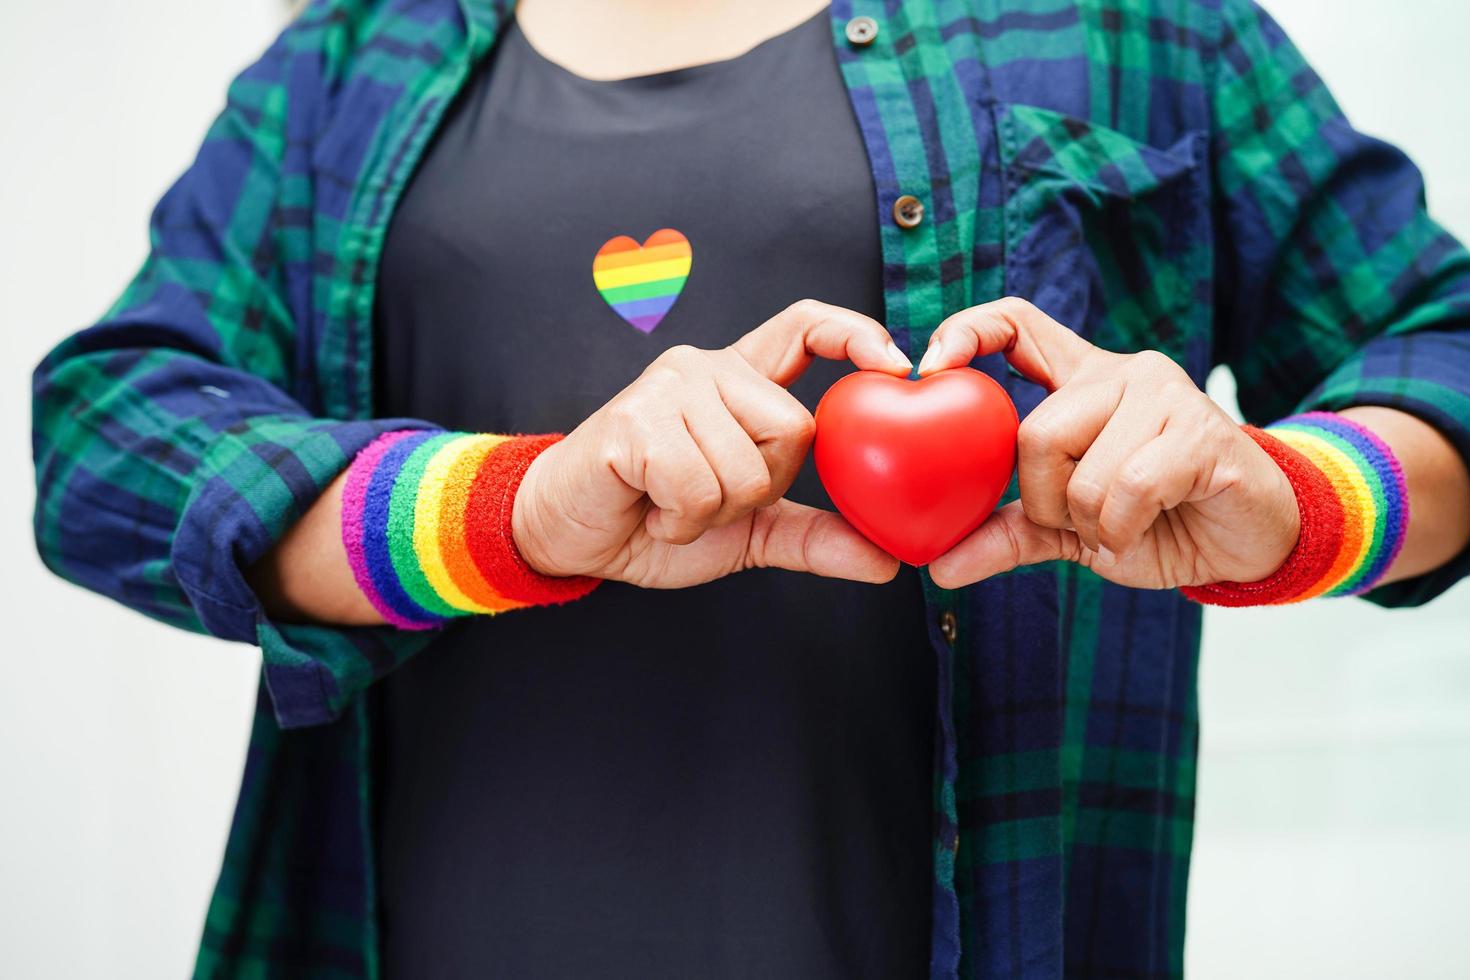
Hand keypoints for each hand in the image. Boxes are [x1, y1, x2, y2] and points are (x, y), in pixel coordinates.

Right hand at [512, 300, 914, 587]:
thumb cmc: (654, 520)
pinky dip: (681, 519)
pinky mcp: (634, 420)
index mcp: (740, 381)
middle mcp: (707, 368)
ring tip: (671, 503)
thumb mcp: (747, 531)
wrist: (568, 535)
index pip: (805, 326)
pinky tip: (651, 508)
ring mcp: (669, 388)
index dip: (855, 334)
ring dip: (714, 511)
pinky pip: (698, 484)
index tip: (896, 363)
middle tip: (709, 498)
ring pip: (746, 465)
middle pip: (794, 428)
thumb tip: (888, 561)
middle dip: (762, 487)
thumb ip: (815, 537)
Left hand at [920, 298, 1300, 589]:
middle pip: (1034, 430)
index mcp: (1082, 382)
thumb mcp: (1070, 530)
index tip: (930, 365)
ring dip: (1090, 520)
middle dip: (1046, 499)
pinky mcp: (1202, 432)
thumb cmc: (1159, 523)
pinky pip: (1127, 486)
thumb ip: (1008, 535)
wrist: (1247, 545)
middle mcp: (1121, 373)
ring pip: (1079, 464)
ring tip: (1125, 523)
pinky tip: (1146, 528)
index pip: (1018, 322)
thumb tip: (941, 566)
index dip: (969, 329)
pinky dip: (1122, 528)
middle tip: (1084, 520)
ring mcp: (1165, 395)